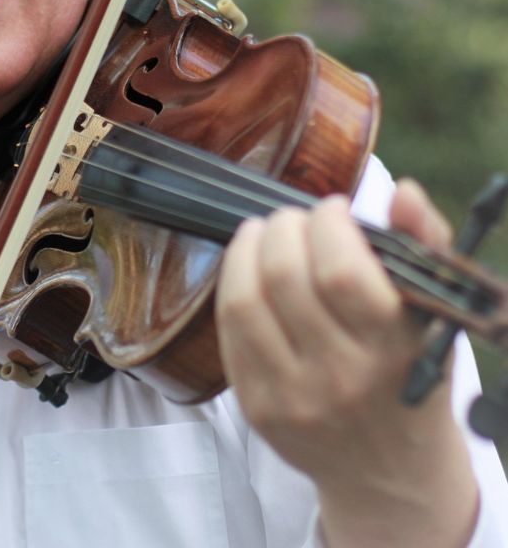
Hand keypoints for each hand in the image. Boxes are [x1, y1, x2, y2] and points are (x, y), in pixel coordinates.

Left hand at [215, 178, 477, 547]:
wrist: (390, 471)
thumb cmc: (411, 371)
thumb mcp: (435, 312)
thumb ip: (425, 244)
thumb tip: (404, 192)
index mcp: (393, 349)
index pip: (340, 271)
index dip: (327, 224)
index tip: (333, 209)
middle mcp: (341, 377)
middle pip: (284, 277)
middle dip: (284, 227)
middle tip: (295, 218)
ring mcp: (292, 396)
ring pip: (244, 300)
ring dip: (247, 248)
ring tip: (264, 232)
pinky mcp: (256, 407)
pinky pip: (228, 330)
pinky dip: (232, 284)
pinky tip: (248, 268)